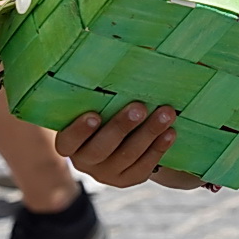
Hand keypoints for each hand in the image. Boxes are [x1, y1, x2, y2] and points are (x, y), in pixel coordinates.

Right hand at [54, 103, 199, 188]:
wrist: (130, 138)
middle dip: (121, 126)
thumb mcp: (102, 105)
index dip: (79, 131)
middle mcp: (85, 161)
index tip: (94, 115)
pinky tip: (171, 132)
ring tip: (167, 113)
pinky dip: (158, 148)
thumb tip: (124, 60)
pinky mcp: (128, 179)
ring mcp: (106, 174)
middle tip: (139, 107)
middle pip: (100, 148)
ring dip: (149, 132)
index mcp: (70, 143)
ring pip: (127, 155)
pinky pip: (144, 166)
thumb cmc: (111, 111)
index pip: (67, 141)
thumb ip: (104, 94)